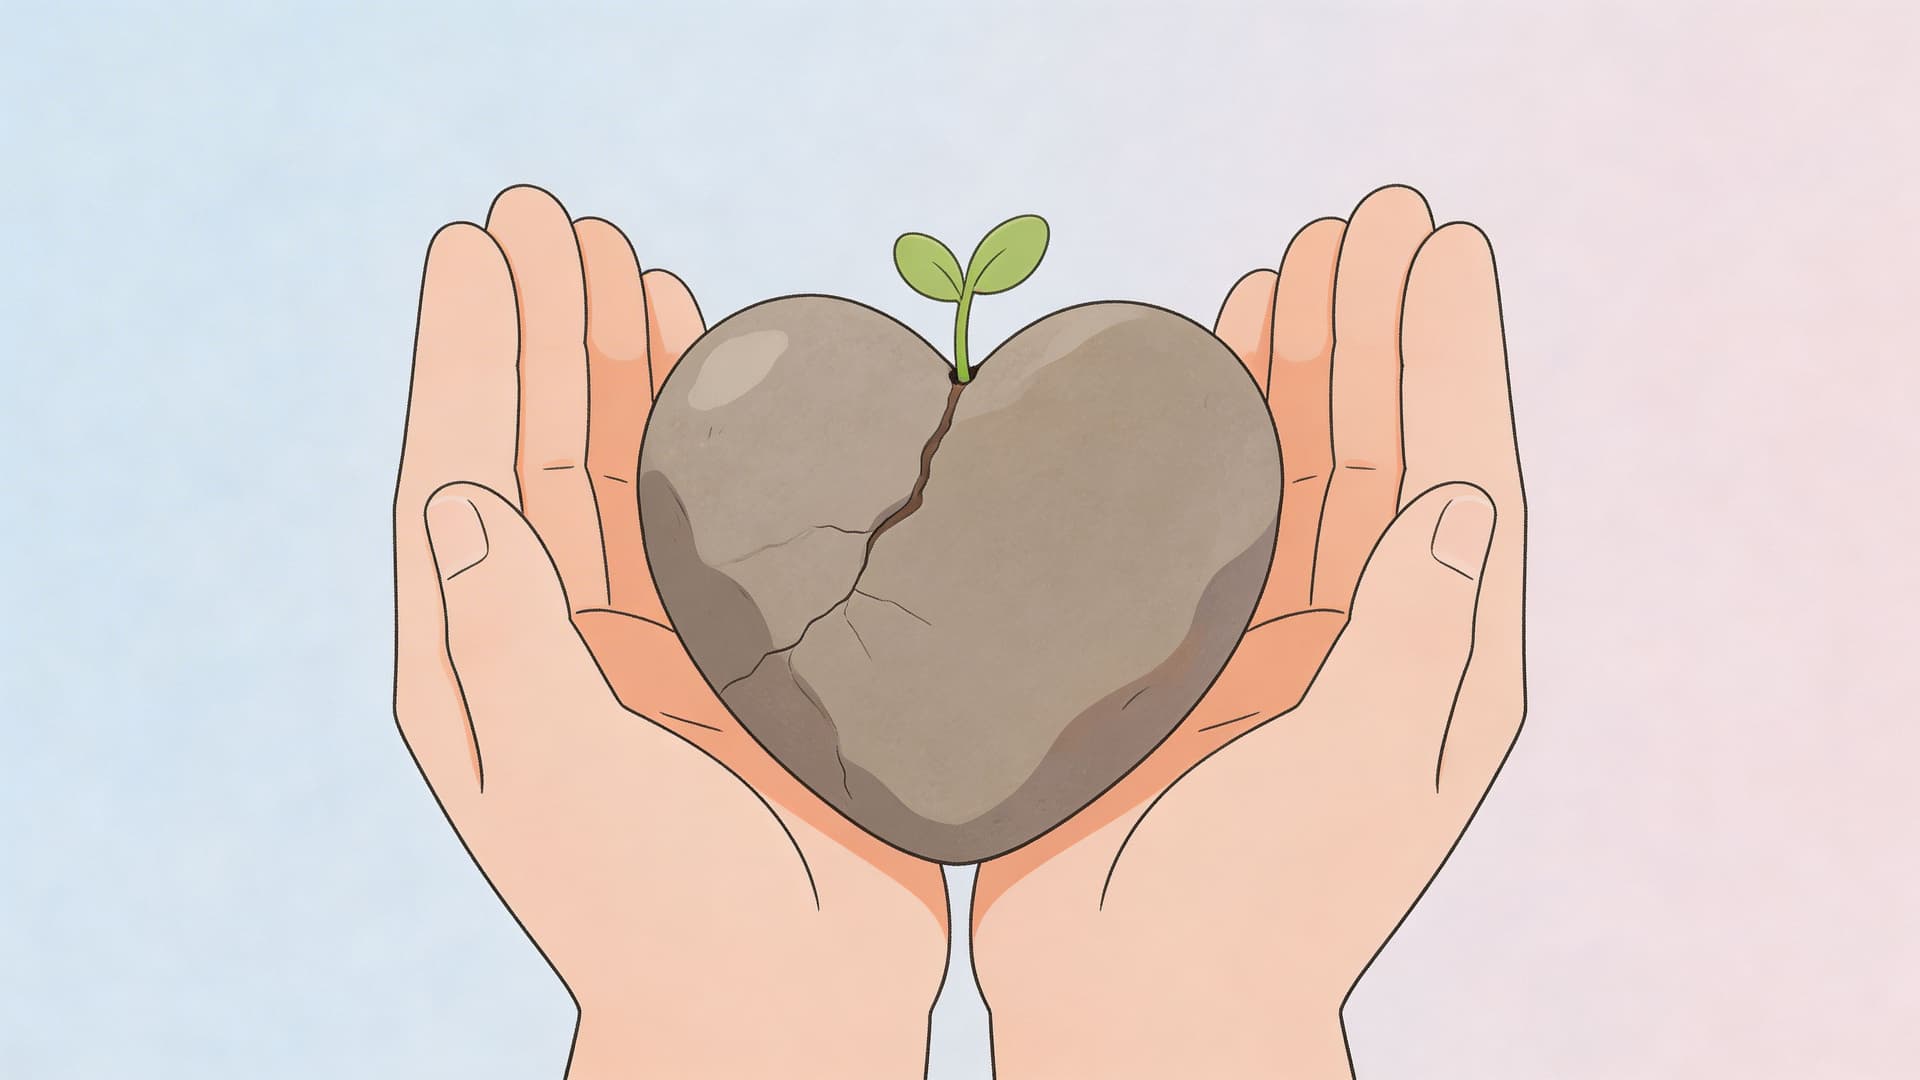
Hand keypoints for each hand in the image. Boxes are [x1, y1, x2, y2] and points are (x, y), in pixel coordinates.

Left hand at [393, 187, 947, 1077]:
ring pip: (624, 469)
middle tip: (548, 213)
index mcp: (483, 666)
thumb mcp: (557, 780)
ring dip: (620, 362)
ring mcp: (648, 642)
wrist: (785, 1006)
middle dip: (540, 328)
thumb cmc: (658, 913)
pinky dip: (710, 437)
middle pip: (537, 449)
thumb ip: (504, 639)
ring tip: (623, 256)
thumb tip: (456, 496)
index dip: (469, 355)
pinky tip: (715, 369)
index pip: (462, 478)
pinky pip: (713, 517)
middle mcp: (554, 638)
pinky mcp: (738, 653)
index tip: (478, 245)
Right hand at [969, 185, 1526, 1077]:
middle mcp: (1367, 640)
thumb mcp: (1365, 777)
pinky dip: (1208, 441)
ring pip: (1294, 473)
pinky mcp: (1185, 655)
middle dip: (1377, 330)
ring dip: (1297, 366)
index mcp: (1437, 666)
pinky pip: (1208, 520)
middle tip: (1367, 216)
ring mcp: (1274, 644)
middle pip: (1380, 451)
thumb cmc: (1262, 912)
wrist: (1137, 1004)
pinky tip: (1199, 376)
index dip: (1449, 355)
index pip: (1455, 476)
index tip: (1437, 245)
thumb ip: (1415, 639)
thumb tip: (1457, 496)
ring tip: (1290, 261)